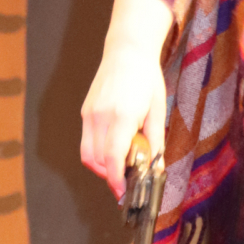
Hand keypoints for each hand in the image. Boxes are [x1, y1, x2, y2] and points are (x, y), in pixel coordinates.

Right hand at [79, 0, 171, 199]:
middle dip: (112, 175)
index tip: (122, 191)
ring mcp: (90, 114)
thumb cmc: (146, 78)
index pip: (113, 157)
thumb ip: (155, 139)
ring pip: (88, 155)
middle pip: (99, 161)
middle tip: (129, 177)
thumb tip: (154, 165)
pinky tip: (113, 149)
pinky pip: (86, 142)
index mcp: (122, 115)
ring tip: (121, 164)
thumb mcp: (158, 109)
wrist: (127, 52)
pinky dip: (97, 153)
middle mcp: (101, 116)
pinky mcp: (85, 112)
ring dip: (103, 167)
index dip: (116, 179)